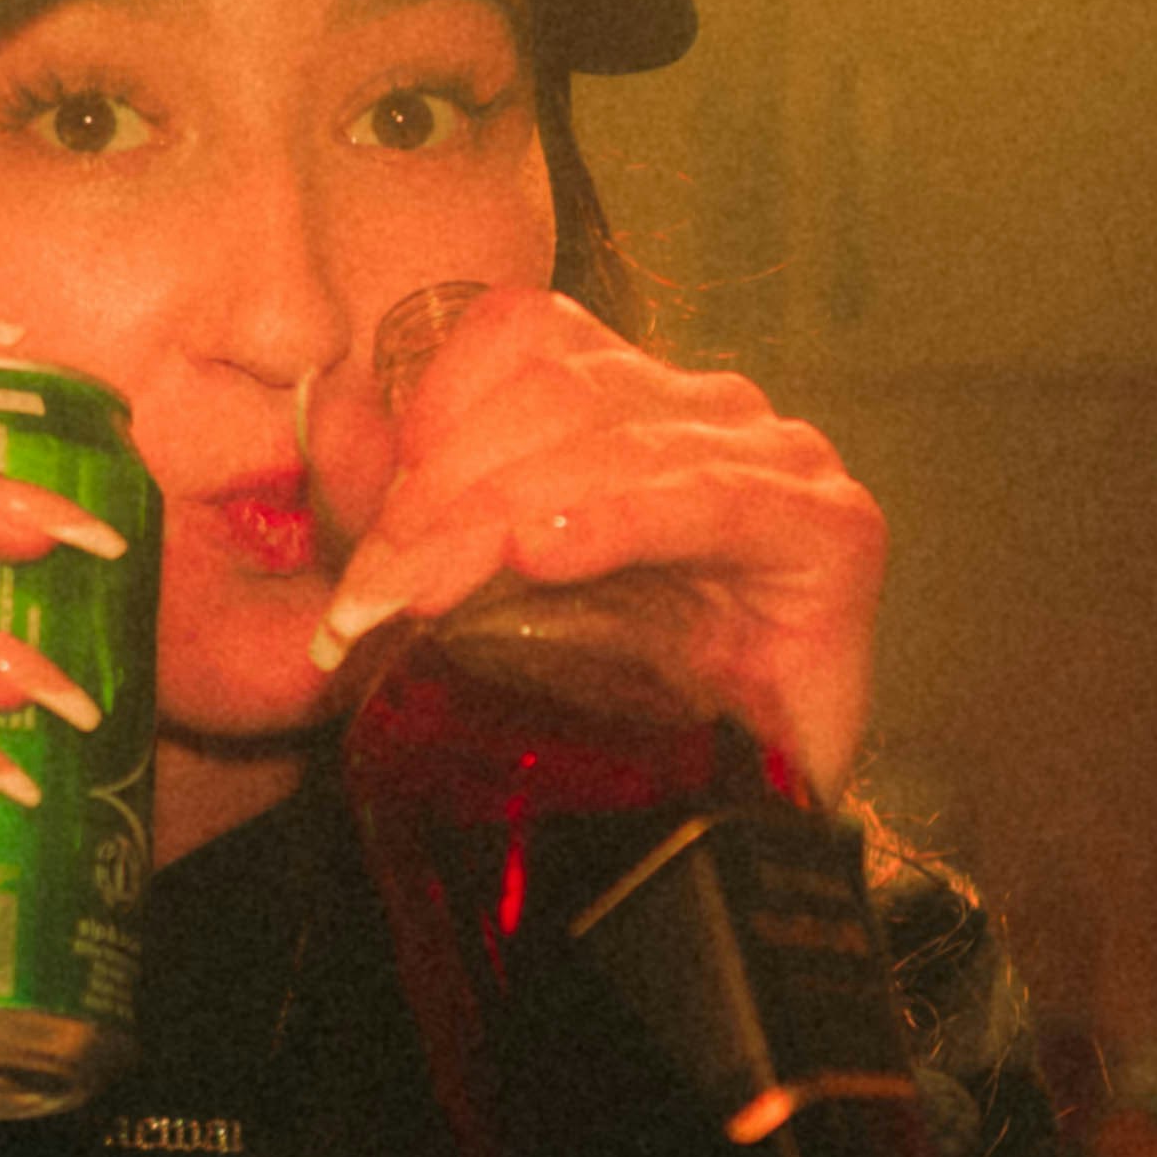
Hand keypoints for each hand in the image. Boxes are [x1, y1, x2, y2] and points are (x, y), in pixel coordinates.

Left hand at [304, 291, 887, 802]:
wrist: (736, 823)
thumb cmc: (614, 709)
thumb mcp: (485, 590)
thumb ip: (416, 504)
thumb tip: (328, 419)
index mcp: (629, 399)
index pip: (519, 333)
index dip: (431, 406)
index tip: (369, 522)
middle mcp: (705, 409)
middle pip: (549, 388)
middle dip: (440, 488)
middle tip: (371, 591)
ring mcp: (776, 458)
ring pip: (607, 437)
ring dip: (491, 514)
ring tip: (421, 595)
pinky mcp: (829, 530)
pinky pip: (704, 498)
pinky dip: (613, 518)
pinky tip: (547, 554)